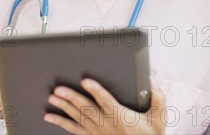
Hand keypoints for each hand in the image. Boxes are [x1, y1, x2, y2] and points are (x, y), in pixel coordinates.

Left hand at [43, 78, 165, 133]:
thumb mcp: (159, 119)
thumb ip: (158, 99)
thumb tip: (154, 81)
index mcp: (121, 116)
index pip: (107, 101)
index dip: (96, 90)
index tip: (86, 80)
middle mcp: (107, 124)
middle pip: (86, 109)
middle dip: (71, 98)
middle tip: (58, 89)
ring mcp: (97, 132)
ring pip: (77, 118)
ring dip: (63, 107)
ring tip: (52, 98)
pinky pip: (73, 130)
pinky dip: (61, 123)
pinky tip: (49, 117)